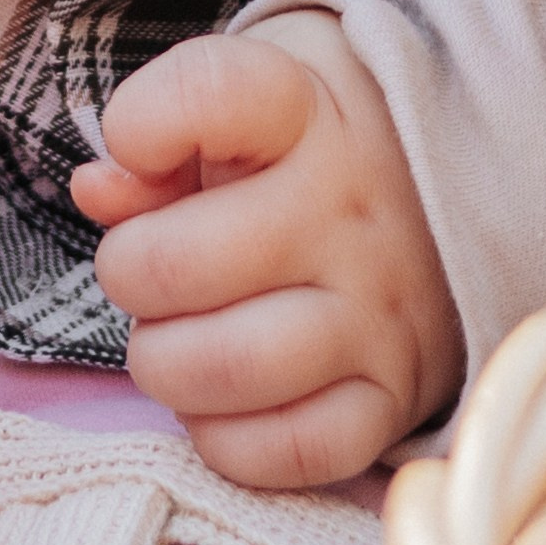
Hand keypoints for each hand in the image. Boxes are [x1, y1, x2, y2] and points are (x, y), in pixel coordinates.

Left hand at [70, 11, 461, 486]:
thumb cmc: (311, 142)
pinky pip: (292, 451)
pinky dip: (229, 439)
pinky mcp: (394, 397)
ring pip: (227, 368)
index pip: (209, 93)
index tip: (135, 141)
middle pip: (178, 264)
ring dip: (165, 363)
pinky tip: (219, 397)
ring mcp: (376, 312)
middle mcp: (346, 212)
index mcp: (302, 111)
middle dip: (126, 273)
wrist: (447, 194)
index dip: (142, 120)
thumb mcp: (244, 103)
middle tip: (140, 267)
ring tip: (171, 337)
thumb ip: (159, 134)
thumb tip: (98, 190)